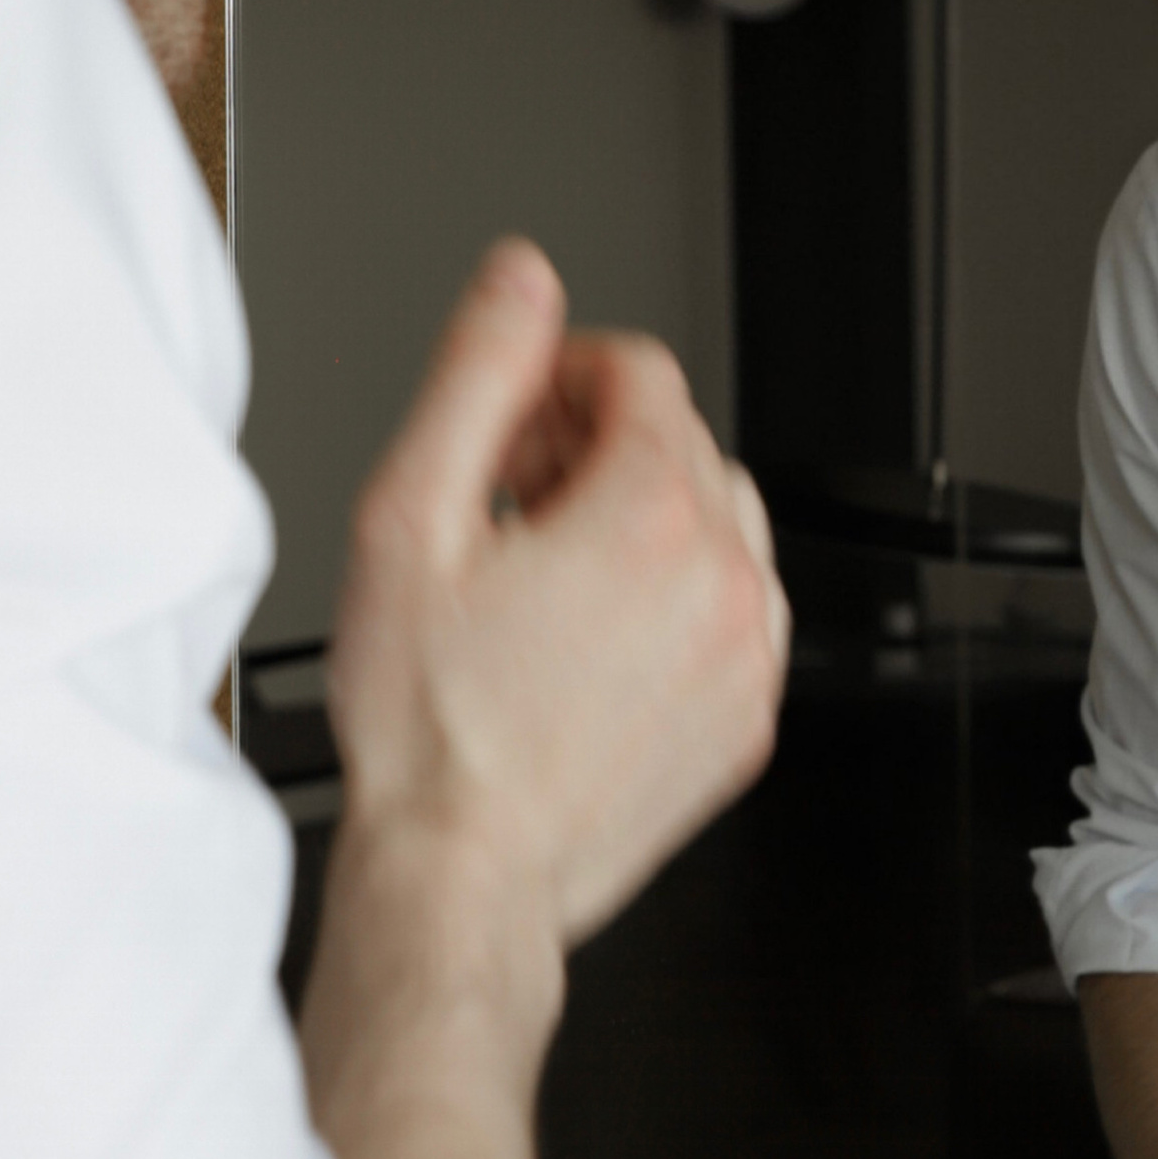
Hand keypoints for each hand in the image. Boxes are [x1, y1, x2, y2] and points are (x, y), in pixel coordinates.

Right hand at [330, 240, 790, 951]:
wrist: (463, 875)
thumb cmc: (427, 727)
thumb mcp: (411, 517)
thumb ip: (477, 376)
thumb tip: (519, 283)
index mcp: (651, 515)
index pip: (642, 372)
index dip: (561, 376)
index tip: (513, 422)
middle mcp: (723, 579)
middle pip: (683, 443)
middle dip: (595, 448)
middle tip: (507, 501)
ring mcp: (747, 655)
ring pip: (720, 524)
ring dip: (642, 521)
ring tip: (546, 574)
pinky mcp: (747, 719)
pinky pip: (735, 614)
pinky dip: (676, 603)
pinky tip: (592, 639)